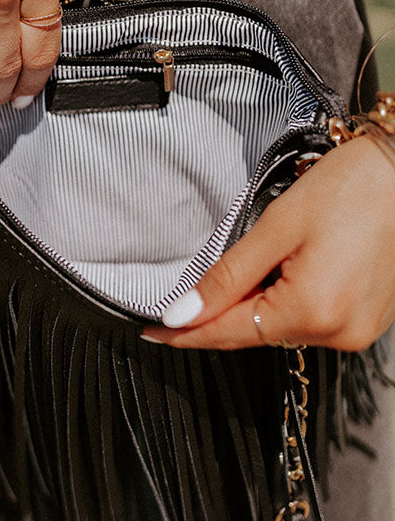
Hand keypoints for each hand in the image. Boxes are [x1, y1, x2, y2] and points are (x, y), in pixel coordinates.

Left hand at [143, 137, 394, 351]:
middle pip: (256, 333)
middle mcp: (339, 333)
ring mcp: (357, 331)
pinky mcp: (367, 320)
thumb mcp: (276, 227)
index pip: (230, 334)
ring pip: (282, 327)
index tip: (153, 332)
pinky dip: (288, 302)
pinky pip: (310, 320)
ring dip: (258, 304)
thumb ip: (226, 277)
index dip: (187, 333)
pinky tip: (285, 271)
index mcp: (314, 313)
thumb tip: (182, 313)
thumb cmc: (352, 187)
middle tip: (189, 293)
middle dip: (221, 313)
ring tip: (261, 261)